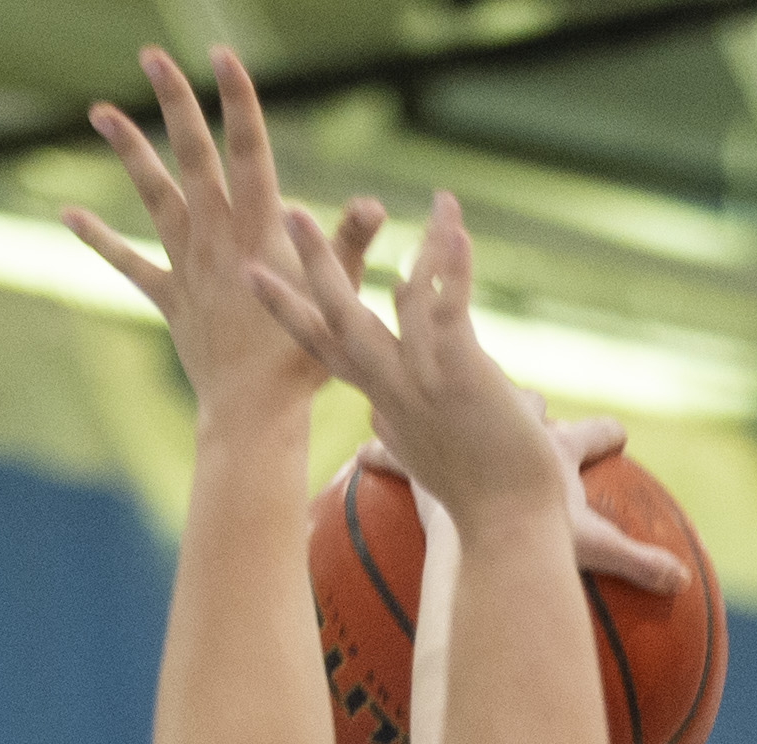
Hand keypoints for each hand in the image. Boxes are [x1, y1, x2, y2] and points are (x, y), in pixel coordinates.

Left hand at [65, 47, 382, 423]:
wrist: (255, 415)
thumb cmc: (303, 361)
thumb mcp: (338, 299)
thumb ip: (351, 246)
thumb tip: (372, 204)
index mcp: (258, 231)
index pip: (247, 151)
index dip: (236, 101)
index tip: (222, 55)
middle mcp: (216, 239)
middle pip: (193, 157)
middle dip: (174, 102)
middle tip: (151, 54)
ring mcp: (188, 267)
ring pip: (154, 197)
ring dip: (128, 151)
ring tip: (100, 110)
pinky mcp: (171, 299)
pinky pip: (129, 264)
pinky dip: (99, 239)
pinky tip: (68, 213)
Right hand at [248, 190, 557, 526]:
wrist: (505, 527)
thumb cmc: (473, 492)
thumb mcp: (419, 444)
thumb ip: (394, 413)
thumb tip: (380, 412)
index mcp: (379, 399)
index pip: (320, 347)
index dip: (286, 309)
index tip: (251, 273)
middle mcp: (391, 386)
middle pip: (337, 318)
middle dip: (311, 265)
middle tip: (287, 212)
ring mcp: (422, 380)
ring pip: (394, 301)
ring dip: (404, 248)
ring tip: (390, 202)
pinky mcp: (460, 375)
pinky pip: (449, 307)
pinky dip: (451, 264)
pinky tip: (453, 223)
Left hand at [360, 408, 685, 594]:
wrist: (478, 504)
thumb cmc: (537, 524)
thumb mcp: (593, 544)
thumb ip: (638, 563)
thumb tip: (683, 584)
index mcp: (553, 447)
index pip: (591, 436)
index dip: (606, 434)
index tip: (619, 432)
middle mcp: (507, 427)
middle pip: (524, 407)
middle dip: (528, 404)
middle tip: (532, 404)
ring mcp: (464, 429)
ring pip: (464, 400)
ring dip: (461, 399)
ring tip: (447, 405)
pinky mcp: (418, 445)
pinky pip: (399, 441)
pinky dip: (385, 448)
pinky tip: (364, 452)